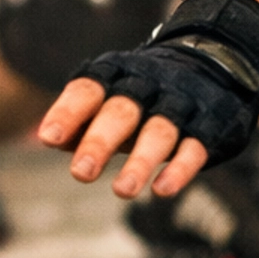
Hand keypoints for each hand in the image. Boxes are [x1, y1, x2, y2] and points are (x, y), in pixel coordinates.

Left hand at [37, 76, 210, 200]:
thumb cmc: (140, 96)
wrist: (210, 66)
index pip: (87, 91)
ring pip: (159, 132)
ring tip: (122, 191)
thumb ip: (80, 119)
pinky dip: (179, 169)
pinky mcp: (208, 127)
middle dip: (100, 142)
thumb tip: (50, 139)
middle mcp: (146, 87)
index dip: (67, 113)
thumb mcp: (108, 99)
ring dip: (141, 162)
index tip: (49, 138)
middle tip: (80, 173)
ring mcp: (179, 106)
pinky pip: (195, 147)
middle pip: (121, 112)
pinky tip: (162, 190)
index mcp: (115, 76)